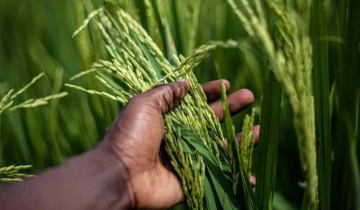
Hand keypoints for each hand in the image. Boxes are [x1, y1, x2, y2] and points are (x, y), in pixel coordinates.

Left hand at [102, 79, 259, 208]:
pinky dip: (234, 174)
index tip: (227, 84)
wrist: (121, 175)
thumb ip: (166, 93)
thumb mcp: (144, 104)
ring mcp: (188, 156)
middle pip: (211, 120)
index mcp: (168, 117)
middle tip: (250, 96)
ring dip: (239, 139)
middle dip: (231, 108)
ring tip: (260, 130)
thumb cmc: (131, 136)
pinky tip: (251, 173)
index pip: (194, 101)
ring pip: (219, 146)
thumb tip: (185, 82)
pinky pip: (217, 173)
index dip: (210, 92)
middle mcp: (180, 135)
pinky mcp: (192, 177)